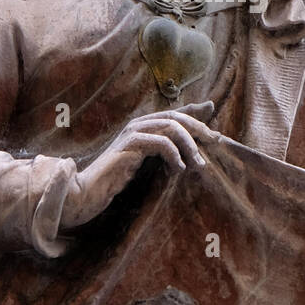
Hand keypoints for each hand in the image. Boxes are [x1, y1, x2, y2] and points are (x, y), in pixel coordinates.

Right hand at [60, 102, 219, 228]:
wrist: (88, 192)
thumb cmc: (114, 181)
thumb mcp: (144, 166)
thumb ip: (161, 155)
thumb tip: (185, 154)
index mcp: (143, 127)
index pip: (174, 112)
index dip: (194, 111)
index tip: (212, 112)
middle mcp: (138, 125)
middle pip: (176, 116)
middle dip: (199, 128)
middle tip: (216, 141)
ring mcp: (132, 133)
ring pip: (170, 127)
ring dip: (190, 145)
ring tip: (200, 164)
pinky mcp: (129, 145)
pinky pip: (160, 142)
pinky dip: (174, 154)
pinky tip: (179, 169)